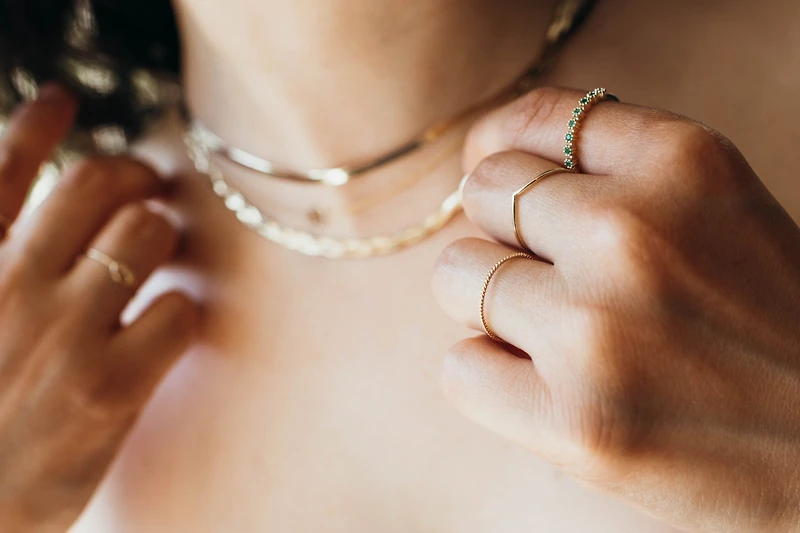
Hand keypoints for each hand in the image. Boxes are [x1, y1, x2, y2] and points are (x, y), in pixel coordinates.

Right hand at [0, 86, 197, 530]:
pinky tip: (170, 326)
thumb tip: (40, 207)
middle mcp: (11, 291)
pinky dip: (185, 311)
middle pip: (96, 184)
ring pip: (147, 232)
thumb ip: (2, 258)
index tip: (59, 100)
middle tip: (149, 191)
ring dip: (167, 236)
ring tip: (164, 258)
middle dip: (135, 176)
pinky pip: (180, 309)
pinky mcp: (112, 387)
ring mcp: (64, 336)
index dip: (32, 126)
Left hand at [433, 87, 799, 532]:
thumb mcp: (718, 208)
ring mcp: (596, 330)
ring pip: (457, 276)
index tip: (502, 176)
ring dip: (489, 304)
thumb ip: (617, 173)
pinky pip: (460, 369)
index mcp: (684, 164)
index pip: (538, 117)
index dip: (504, 146)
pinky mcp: (574, 424)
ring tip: (552, 334)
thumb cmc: (770, 323)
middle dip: (501, 230)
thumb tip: (485, 162)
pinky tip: (543, 387)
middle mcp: (631, 233)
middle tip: (549, 272)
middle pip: (484, 190)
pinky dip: (490, 377)